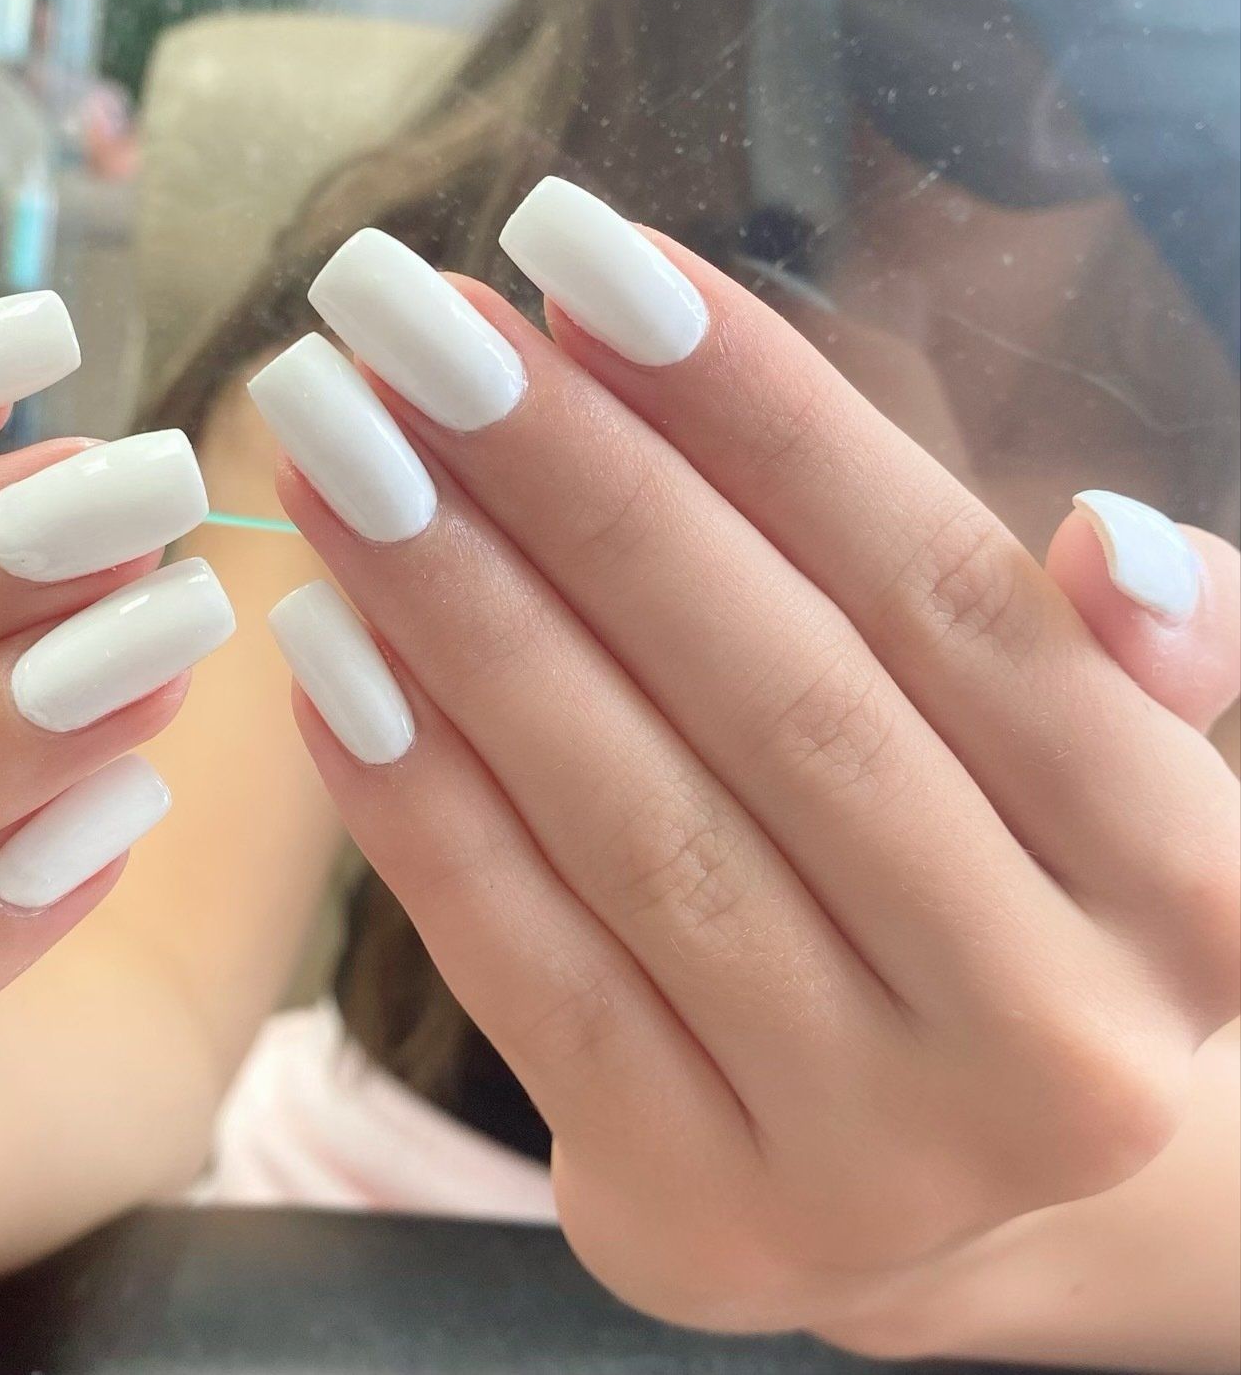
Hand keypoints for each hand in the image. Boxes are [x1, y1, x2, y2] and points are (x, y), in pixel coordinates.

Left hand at [250, 191, 1239, 1339]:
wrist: (958, 1190)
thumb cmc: (1000, 915)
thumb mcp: (1100, 787)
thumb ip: (1109, 660)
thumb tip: (1117, 550)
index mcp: (1184, 884)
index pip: (941, 596)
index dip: (755, 412)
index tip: (578, 257)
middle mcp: (1056, 1041)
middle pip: (773, 698)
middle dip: (568, 483)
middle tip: (404, 324)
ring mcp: (874, 1159)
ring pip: (632, 829)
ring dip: (461, 616)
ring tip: (336, 452)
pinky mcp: (701, 1224)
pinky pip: (531, 978)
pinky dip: (418, 805)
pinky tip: (325, 654)